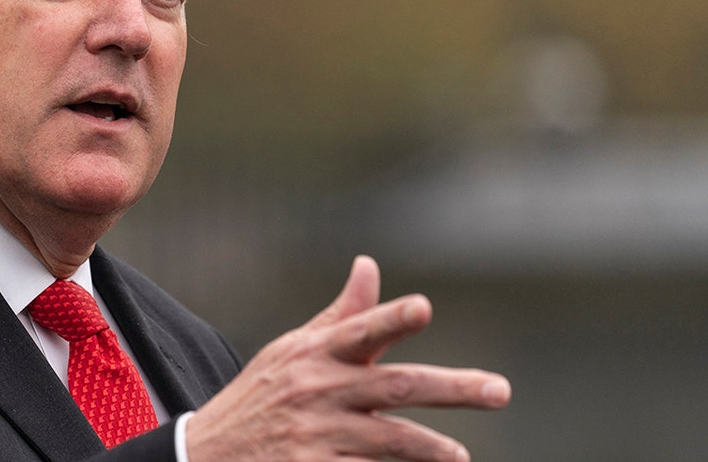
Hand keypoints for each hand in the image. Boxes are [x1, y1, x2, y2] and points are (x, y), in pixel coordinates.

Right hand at [186, 256, 510, 461]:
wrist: (208, 454)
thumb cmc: (263, 395)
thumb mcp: (293, 351)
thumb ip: (342, 316)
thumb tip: (369, 265)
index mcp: (315, 351)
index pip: (359, 329)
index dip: (391, 319)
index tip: (423, 308)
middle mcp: (315, 389)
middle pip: (393, 385)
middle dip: (452, 388)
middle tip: (500, 391)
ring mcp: (313, 435)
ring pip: (388, 441)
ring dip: (430, 449)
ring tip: (460, 457)